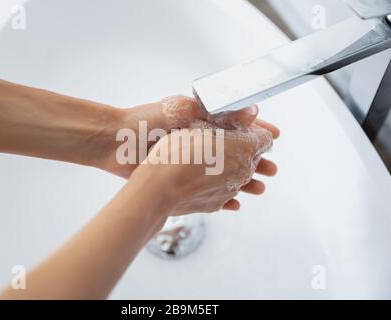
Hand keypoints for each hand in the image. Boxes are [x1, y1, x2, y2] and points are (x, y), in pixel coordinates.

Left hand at [104, 95, 278, 195]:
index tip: (275, 138)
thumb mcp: (183, 109)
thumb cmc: (146, 121)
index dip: (257, 132)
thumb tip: (250, 110)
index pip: (238, 126)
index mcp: (202, 119)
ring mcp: (191, 161)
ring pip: (225, 173)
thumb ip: (215, 110)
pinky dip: (222, 196)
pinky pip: (208, 189)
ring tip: (259, 188)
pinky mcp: (181, 178)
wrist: (116, 142)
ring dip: (243, 180)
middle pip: (236, 152)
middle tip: (271, 170)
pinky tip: (235, 202)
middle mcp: (200, 140)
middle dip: (255, 161)